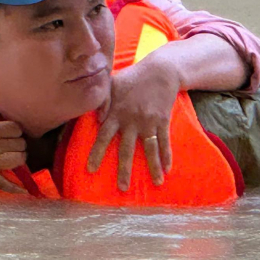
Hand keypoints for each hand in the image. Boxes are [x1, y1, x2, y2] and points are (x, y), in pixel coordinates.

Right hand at [0, 110, 26, 192]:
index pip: (15, 129)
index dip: (15, 128)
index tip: (10, 130)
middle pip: (20, 144)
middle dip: (18, 141)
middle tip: (12, 141)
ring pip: (18, 160)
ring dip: (21, 156)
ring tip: (16, 154)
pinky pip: (4, 184)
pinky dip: (15, 189)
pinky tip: (25, 191)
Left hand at [87, 54, 179, 190]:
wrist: (159, 71)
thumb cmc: (130, 78)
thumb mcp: (110, 85)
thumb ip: (101, 101)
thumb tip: (96, 118)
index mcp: (115, 113)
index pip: (103, 136)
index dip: (97, 153)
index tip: (91, 169)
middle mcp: (131, 120)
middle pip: (126, 149)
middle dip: (124, 169)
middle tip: (122, 188)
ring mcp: (148, 122)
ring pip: (149, 149)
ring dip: (153, 167)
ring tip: (156, 183)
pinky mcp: (162, 121)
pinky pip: (165, 141)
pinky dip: (167, 155)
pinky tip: (168, 169)